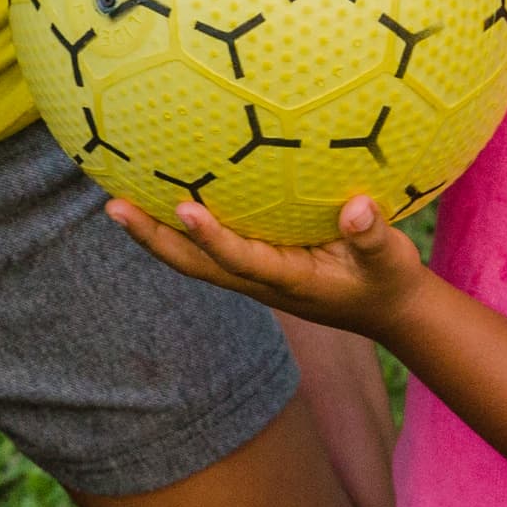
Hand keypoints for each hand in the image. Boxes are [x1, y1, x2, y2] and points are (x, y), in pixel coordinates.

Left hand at [107, 189, 433, 337]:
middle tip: (114, 206)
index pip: (240, 260)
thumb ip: (374, 236)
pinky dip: (176, 229)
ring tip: (115, 200)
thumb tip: (358, 207)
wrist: (386, 310)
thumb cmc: (387, 281)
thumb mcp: (392, 260)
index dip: (211, 238)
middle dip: (153, 239)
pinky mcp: (253, 266)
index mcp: (288, 280)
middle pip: (193, 265)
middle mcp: (259, 281)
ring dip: (153, 235)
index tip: (183, 208)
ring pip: (192, 259)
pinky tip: (157, 195)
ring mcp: (252, 275)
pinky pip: (205, 249)